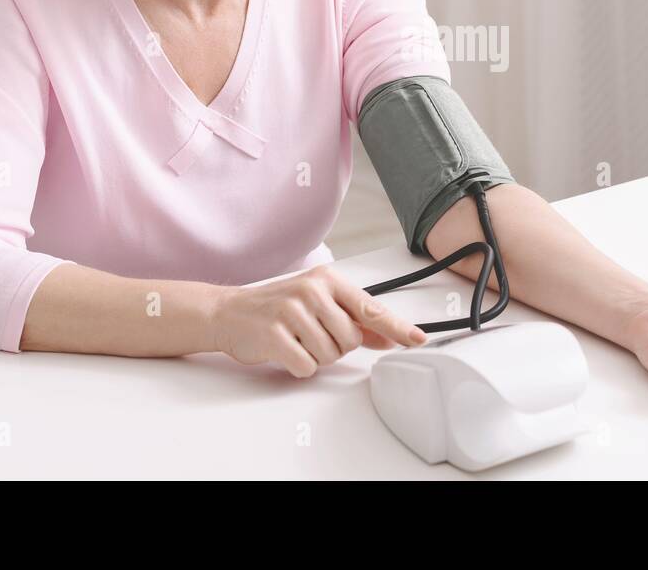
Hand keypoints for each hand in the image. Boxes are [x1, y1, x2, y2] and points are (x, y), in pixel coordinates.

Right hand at [210, 264, 427, 377]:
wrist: (229, 312)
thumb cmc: (278, 307)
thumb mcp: (318, 304)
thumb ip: (355, 320)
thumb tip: (388, 335)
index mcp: (328, 280)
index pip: (371, 308)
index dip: (397, 327)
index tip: (418, 339)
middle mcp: (312, 291)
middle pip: (350, 340)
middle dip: (335, 346)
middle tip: (312, 334)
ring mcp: (292, 311)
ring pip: (330, 355)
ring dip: (316, 356)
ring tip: (297, 339)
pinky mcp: (274, 335)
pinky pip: (307, 366)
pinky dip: (299, 366)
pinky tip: (286, 349)